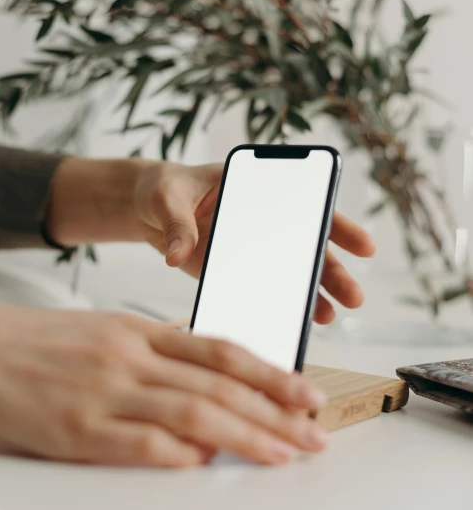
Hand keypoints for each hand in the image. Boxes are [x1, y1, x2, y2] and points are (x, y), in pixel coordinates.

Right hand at [0, 303, 328, 466]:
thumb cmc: (48, 342)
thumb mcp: (112, 330)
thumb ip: (162, 351)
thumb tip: (212, 382)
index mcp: (141, 331)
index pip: (221, 350)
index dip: (271, 373)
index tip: (307, 393)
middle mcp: (131, 357)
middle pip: (218, 384)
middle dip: (275, 411)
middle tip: (314, 433)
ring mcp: (105, 392)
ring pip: (193, 412)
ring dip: (246, 435)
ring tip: (284, 453)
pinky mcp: (77, 430)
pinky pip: (140, 444)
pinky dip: (180, 455)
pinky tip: (208, 464)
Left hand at [134, 162, 374, 324]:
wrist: (145, 208)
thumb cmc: (163, 190)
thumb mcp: (167, 197)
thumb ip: (176, 223)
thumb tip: (178, 254)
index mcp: (257, 187)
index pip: (307, 203)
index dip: (338, 224)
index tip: (363, 247)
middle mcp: (263, 218)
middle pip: (306, 244)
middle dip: (333, 270)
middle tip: (354, 296)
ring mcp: (252, 245)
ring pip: (291, 270)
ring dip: (313, 292)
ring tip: (327, 315)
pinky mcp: (234, 269)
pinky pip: (262, 287)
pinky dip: (278, 304)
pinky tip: (293, 322)